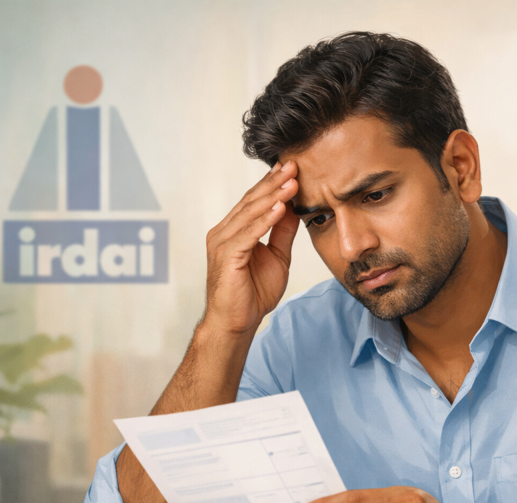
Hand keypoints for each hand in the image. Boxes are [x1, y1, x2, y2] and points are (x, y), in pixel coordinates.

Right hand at [202, 161, 299, 334]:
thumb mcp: (277, 257)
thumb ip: (282, 232)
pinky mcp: (227, 256)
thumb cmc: (252, 293)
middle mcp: (224, 232)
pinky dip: (264, 220)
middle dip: (274, 182)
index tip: (292, 167)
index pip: (255, 201)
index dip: (273, 183)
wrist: (237, 323)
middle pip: (251, 201)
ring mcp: (222, 243)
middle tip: (293, 164)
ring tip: (292, 182)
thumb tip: (294, 208)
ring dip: (273, 196)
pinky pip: (248, 234)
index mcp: (234, 230)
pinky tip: (280, 208)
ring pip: (250, 213)